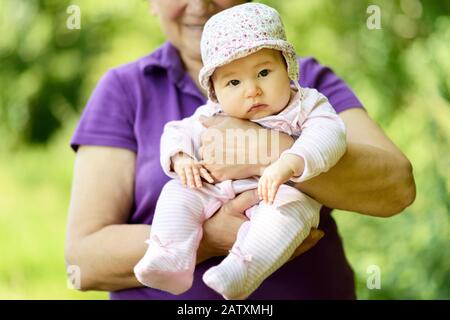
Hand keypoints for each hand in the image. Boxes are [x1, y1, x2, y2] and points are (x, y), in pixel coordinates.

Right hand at [171, 152, 213, 187]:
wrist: (179, 158)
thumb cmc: (191, 166)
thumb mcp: (197, 167)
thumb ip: (203, 173)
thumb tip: (213, 182)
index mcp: (199, 167)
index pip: (204, 172)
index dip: (208, 177)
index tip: (212, 181)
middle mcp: (193, 166)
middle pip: (196, 174)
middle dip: (198, 180)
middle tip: (200, 187)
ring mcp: (187, 166)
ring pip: (189, 174)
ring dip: (191, 181)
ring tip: (192, 187)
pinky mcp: (180, 168)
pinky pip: (182, 175)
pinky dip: (183, 180)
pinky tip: (184, 185)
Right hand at [197, 189, 323, 263]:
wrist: (206, 240)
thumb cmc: (218, 223)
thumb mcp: (231, 207)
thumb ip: (247, 197)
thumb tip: (264, 189)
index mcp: (257, 235)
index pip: (284, 238)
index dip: (300, 235)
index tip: (314, 228)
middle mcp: (260, 246)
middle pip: (288, 249)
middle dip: (304, 242)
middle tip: (319, 232)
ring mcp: (258, 250)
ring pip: (283, 252)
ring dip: (298, 245)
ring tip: (312, 236)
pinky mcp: (255, 249)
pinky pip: (276, 252)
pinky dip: (287, 247)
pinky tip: (294, 240)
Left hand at [199, 115, 293, 181]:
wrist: (262, 151)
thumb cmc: (248, 133)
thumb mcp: (230, 121)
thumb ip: (212, 121)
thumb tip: (200, 119)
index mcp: (207, 135)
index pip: (205, 140)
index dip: (215, 141)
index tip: (226, 143)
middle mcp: (206, 149)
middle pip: (204, 152)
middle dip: (213, 153)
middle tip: (228, 152)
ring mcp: (211, 163)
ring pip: (207, 165)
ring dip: (214, 164)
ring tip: (230, 161)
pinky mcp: (218, 175)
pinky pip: (212, 176)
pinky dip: (218, 174)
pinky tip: (229, 169)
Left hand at [258, 154, 304, 204]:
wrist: (290, 163)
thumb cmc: (283, 168)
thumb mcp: (274, 171)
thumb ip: (271, 177)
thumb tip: (271, 185)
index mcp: (265, 172)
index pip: (260, 183)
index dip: (260, 190)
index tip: (260, 197)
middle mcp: (267, 174)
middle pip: (263, 187)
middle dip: (264, 195)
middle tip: (265, 202)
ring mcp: (272, 177)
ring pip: (268, 189)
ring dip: (268, 197)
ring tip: (269, 203)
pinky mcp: (277, 179)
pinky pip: (273, 189)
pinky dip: (272, 196)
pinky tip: (272, 200)